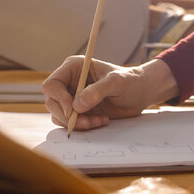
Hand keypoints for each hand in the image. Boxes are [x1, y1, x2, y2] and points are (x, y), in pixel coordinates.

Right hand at [41, 57, 178, 130]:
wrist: (141, 93)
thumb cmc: (131, 81)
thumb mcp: (116, 83)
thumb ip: (97, 91)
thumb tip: (77, 105)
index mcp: (74, 68)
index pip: (52, 85)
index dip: (59, 99)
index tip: (74, 110)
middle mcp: (70, 82)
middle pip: (52, 103)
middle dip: (68, 116)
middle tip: (88, 121)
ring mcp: (73, 98)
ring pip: (60, 115)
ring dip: (77, 123)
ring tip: (98, 120)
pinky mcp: (80, 111)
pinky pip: (71, 123)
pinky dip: (83, 126)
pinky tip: (101, 120)